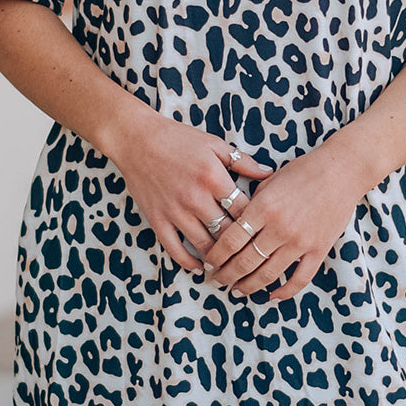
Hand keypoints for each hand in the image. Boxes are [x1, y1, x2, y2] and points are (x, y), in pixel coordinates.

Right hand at [111, 106, 272, 274]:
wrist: (137, 139)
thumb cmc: (178, 139)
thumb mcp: (214, 144)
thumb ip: (243, 161)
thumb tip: (269, 173)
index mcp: (213, 178)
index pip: (244, 211)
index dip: (257, 225)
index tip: (264, 233)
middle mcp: (195, 198)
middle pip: (227, 233)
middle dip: (241, 246)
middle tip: (252, 256)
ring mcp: (175, 211)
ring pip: (204, 245)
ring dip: (218, 258)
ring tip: (230, 265)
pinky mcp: (157, 219)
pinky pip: (174, 249)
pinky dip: (188, 262)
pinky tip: (199, 266)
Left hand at [201, 136, 372, 301]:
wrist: (342, 170)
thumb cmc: (305, 170)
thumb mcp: (270, 181)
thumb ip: (252, 203)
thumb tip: (235, 222)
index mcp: (262, 208)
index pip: (230, 240)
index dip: (216, 256)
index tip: (209, 263)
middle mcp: (279, 228)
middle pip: (244, 262)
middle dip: (226, 275)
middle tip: (217, 280)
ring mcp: (300, 242)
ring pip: (267, 275)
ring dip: (248, 286)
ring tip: (237, 290)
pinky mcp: (319, 249)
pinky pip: (299, 279)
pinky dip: (284, 292)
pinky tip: (272, 296)